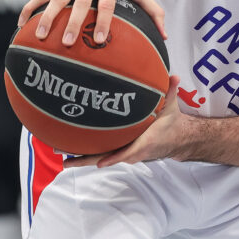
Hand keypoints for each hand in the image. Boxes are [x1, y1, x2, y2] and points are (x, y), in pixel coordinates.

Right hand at [18, 0, 166, 46]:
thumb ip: (152, 10)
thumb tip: (164, 36)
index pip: (107, 5)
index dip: (103, 21)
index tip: (100, 40)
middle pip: (80, 4)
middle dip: (74, 23)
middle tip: (68, 43)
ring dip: (47, 17)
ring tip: (41, 36)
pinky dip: (30, 7)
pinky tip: (22, 24)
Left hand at [64, 76, 192, 167]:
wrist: (175, 139)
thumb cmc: (170, 123)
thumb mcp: (172, 107)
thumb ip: (171, 92)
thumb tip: (174, 77)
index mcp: (146, 142)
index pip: (129, 152)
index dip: (115, 158)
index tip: (101, 162)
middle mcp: (133, 152)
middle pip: (107, 159)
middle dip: (87, 160)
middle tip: (66, 158)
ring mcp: (126, 154)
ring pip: (102, 158)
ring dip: (83, 159)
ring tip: (63, 156)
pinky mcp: (121, 152)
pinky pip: (103, 155)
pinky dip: (88, 155)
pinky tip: (71, 153)